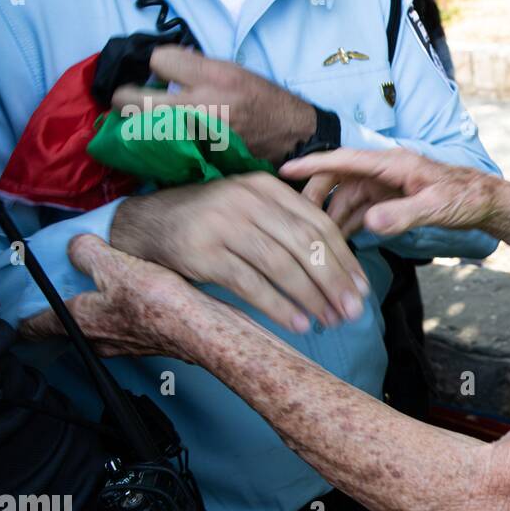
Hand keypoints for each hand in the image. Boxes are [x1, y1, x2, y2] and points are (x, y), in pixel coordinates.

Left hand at [20, 235, 215, 359]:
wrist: (204, 328)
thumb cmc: (161, 306)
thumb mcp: (114, 265)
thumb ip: (87, 253)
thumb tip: (78, 246)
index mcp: (80, 322)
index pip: (35, 327)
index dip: (24, 315)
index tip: (23, 304)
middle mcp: (99, 339)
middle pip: (70, 324)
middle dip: (68, 303)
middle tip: (72, 281)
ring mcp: (126, 343)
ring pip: (101, 323)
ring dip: (102, 305)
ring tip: (114, 281)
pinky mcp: (151, 340)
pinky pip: (129, 323)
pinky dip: (130, 309)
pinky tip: (146, 291)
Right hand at [109, 172, 368, 333]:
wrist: (147, 223)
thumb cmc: (211, 222)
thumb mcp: (250, 208)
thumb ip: (287, 225)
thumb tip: (337, 267)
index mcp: (267, 187)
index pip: (318, 223)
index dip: (345, 258)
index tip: (362, 287)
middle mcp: (248, 201)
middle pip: (305, 244)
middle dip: (335, 281)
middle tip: (352, 310)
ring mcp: (224, 225)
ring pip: (281, 264)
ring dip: (311, 297)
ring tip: (329, 320)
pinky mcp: (203, 252)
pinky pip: (250, 283)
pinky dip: (277, 305)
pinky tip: (297, 323)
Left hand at [110, 45, 316, 163]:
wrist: (291, 137)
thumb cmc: (264, 100)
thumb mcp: (234, 71)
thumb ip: (197, 66)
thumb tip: (165, 63)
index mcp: (214, 76)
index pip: (157, 60)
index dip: (157, 63)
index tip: (162, 70)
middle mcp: (202, 105)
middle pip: (133, 99)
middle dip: (125, 96)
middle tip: (127, 98)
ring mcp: (197, 135)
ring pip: (140, 128)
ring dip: (136, 123)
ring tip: (143, 119)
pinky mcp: (199, 157)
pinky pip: (160, 149)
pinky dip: (155, 144)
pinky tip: (160, 139)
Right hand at [280, 147, 495, 237]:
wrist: (487, 203)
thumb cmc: (466, 199)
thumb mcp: (436, 208)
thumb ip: (404, 215)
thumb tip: (370, 224)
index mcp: (392, 164)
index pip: (344, 160)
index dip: (312, 165)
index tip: (283, 172)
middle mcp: (385, 171)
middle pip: (339, 179)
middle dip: (317, 197)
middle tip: (295, 220)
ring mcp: (387, 186)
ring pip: (348, 197)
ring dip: (332, 216)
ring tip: (313, 240)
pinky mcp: (392, 200)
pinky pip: (361, 210)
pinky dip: (348, 224)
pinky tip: (338, 243)